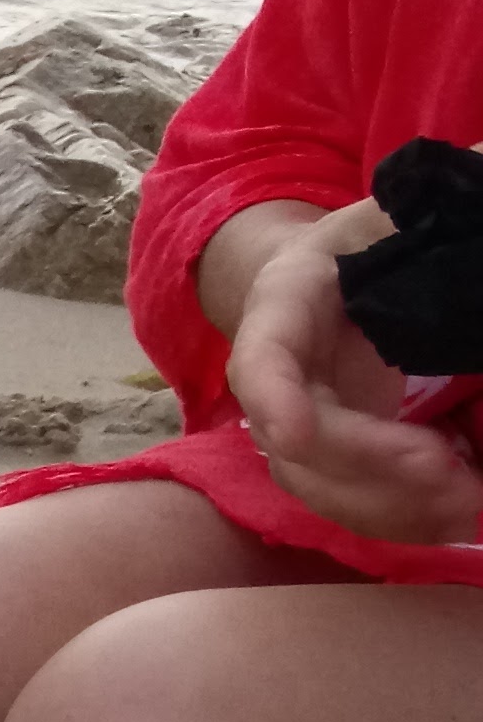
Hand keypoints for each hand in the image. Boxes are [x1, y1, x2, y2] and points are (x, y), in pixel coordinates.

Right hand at [223, 198, 482, 545]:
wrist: (336, 274)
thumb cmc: (375, 236)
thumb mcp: (403, 208)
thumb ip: (440, 203)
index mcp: (286, 304)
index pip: (261, 360)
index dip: (273, 399)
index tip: (290, 433)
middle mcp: (278, 378)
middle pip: (295, 445)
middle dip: (367, 469)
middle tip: (451, 473)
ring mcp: (298, 427)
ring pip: (323, 489)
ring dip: (396, 508)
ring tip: (475, 501)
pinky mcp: (333, 460)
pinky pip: (356, 505)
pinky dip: (410, 518)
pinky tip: (467, 507)